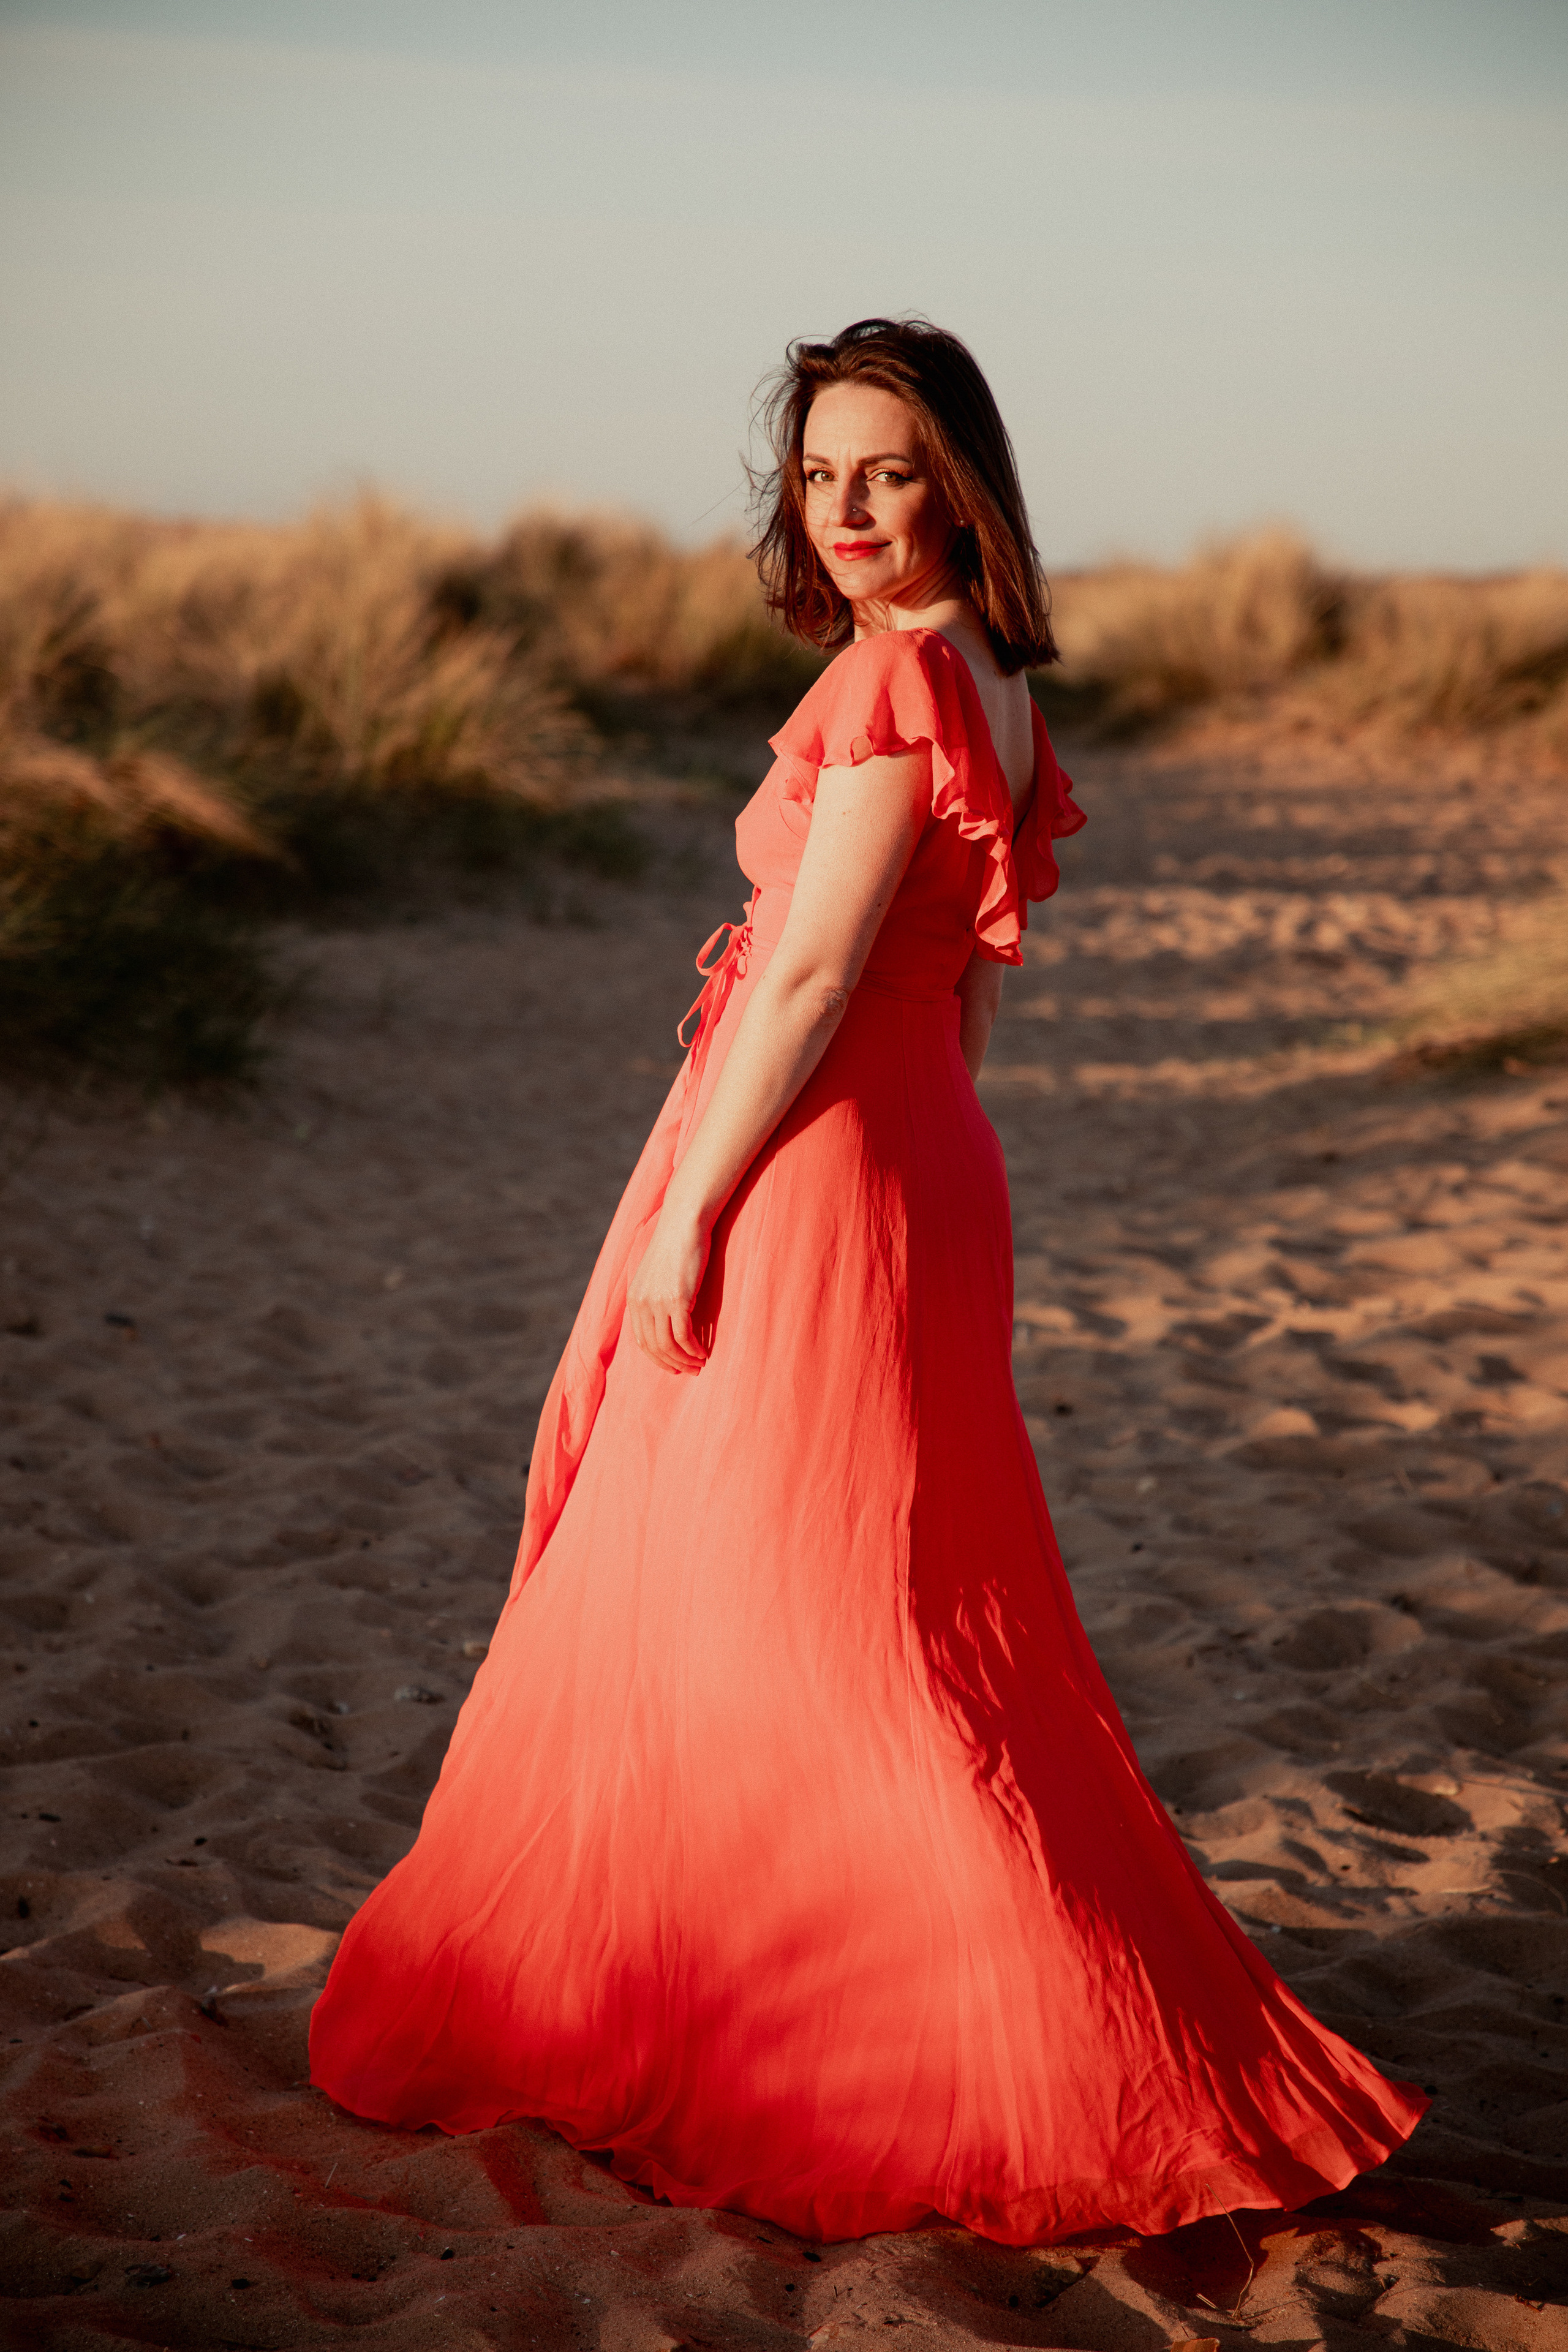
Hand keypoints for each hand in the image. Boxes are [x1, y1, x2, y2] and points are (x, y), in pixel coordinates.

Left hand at [626, 1210, 709, 1373]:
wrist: (684, 1224)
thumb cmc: (676, 1245)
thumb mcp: (657, 1273)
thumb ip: (655, 1295)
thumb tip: (666, 1318)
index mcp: (634, 1298)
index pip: (641, 1340)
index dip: (657, 1358)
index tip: (673, 1365)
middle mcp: (642, 1303)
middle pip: (653, 1347)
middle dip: (672, 1364)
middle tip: (689, 1370)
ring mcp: (658, 1302)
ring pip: (668, 1346)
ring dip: (684, 1360)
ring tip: (699, 1364)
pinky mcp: (677, 1300)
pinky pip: (684, 1336)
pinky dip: (693, 1349)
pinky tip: (703, 1352)